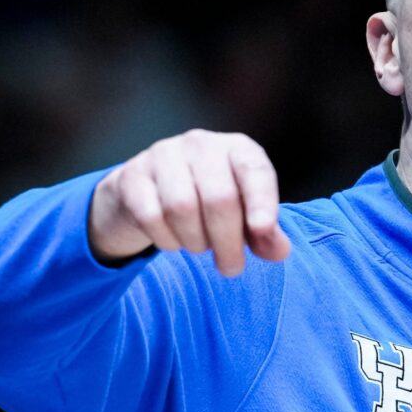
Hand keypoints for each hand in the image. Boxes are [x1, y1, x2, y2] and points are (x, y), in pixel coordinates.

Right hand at [88, 130, 290, 275]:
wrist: (148, 193)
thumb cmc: (209, 203)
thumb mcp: (244, 214)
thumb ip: (265, 234)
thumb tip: (279, 252)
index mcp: (238, 148)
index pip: (255, 170)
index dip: (262, 202)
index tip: (262, 231)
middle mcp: (201, 143)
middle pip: (219, 198)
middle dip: (228, 242)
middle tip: (231, 268)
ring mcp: (163, 154)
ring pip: (182, 208)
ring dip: (195, 241)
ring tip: (200, 247)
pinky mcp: (132, 175)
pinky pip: (151, 216)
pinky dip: (167, 240)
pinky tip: (174, 241)